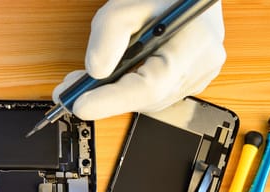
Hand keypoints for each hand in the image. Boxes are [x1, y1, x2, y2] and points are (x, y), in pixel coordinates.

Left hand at [52, 0, 224, 119]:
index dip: (111, 100)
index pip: (150, 87)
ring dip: (113, 96)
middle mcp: (200, 66)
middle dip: (104, 98)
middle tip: (69, 92)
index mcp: (193, 45)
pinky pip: (153, 96)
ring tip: (85, 82)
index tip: (81, 105)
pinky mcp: (188, 81)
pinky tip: (110, 78)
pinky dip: (127, 90)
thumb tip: (95, 72)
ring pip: (146, 102)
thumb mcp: (126, 5)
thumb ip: (108, 37)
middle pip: (146, 99)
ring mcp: (198, 77)